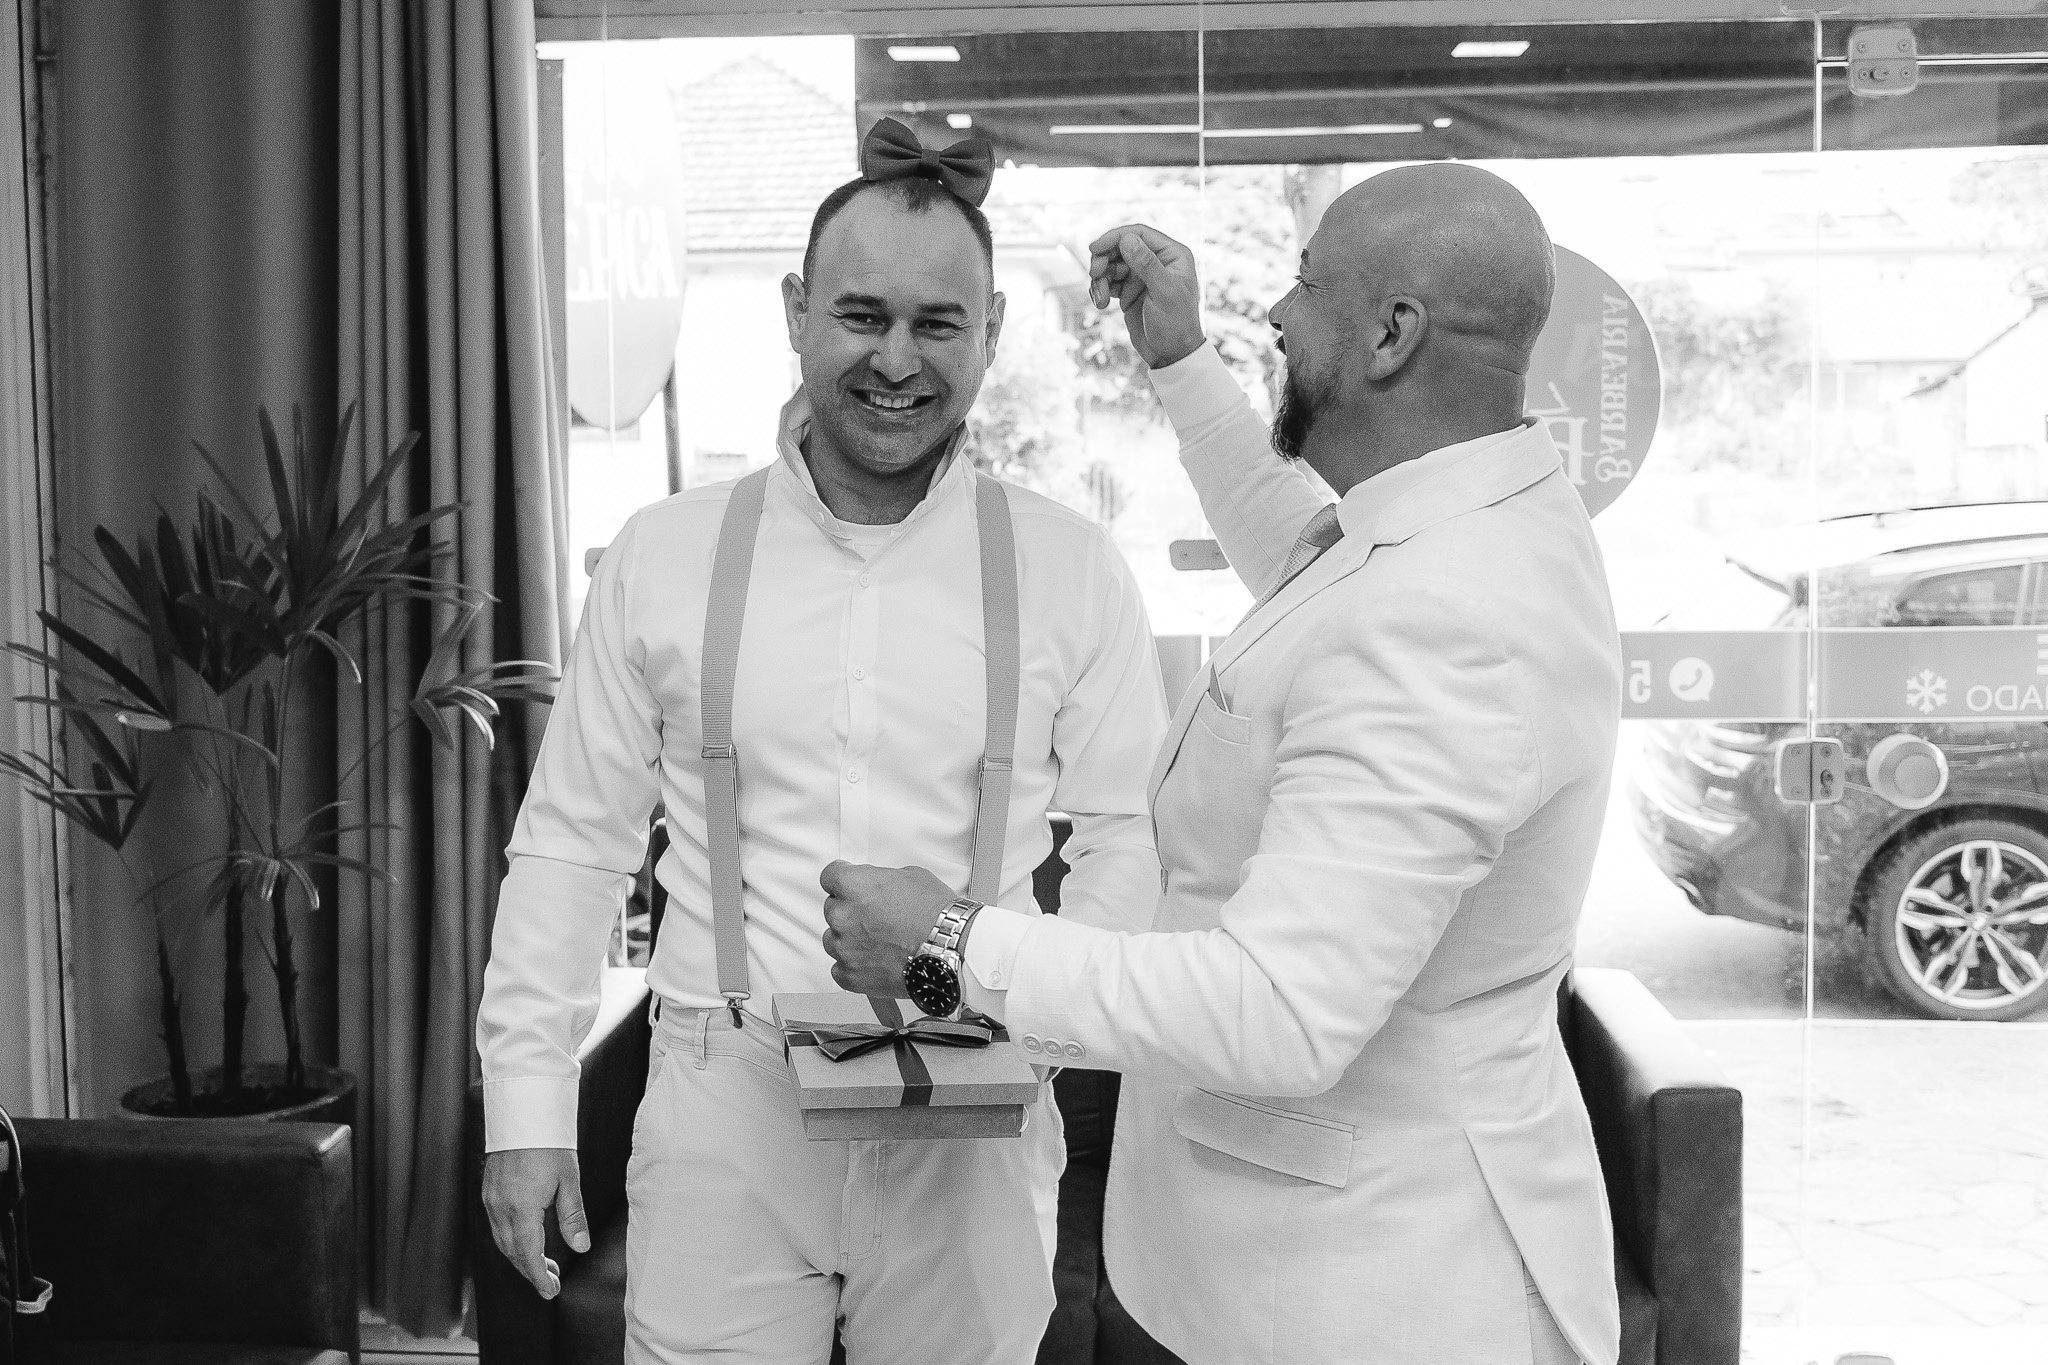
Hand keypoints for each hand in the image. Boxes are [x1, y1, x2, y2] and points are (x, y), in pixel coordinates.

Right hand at [482, 1147, 588, 1298]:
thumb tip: (581, 1248)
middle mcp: (501, 1208)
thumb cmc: (550, 1144)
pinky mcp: (488, 1192)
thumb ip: (572, 1217)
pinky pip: (497, 1226)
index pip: (529, 1255)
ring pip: (503, 1241)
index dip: (539, 1277)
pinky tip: (526, 1241)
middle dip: (531, 1271)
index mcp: (522, 1208)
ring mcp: (491, 1200)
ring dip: (521, 1257)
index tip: (551, 1291)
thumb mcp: (569, 1181)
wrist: (524, 1115)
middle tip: (551, 1283)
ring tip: (543, 1265)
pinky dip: (511, 1241)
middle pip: (513, 1253)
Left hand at [820, 860, 956, 996]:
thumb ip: (881, 880)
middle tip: (876, 916)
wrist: (950, 949)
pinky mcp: (850, 975)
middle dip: (851, 910)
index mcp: (854, 886)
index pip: (830, 876)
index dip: (842, 879)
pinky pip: (840, 968)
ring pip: (835, 939)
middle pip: (832, 908)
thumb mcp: (911, 877)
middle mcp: (843, 916)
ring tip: (880, 941)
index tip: (846, 883)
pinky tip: (875, 960)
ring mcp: (844, 948)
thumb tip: (877, 886)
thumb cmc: (936, 915)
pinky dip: (854, 966)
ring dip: (851, 939)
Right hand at [1087, 223, 1205, 369]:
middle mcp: (1157, 261)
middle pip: (1121, 247)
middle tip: (1093, 273)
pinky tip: (1099, 304)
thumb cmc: (1177, 325)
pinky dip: (1099, 289)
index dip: (1115, 237)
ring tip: (1099, 298)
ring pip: (1111, 265)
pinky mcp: (1129, 292)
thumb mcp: (1164, 293)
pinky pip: (1107, 282)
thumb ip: (1147, 264)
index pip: (1139, 234)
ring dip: (1100, 278)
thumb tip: (1127, 239)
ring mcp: (1141, 277)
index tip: (1094, 248)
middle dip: (1103, 259)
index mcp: (1172, 255)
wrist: (1172, 355)